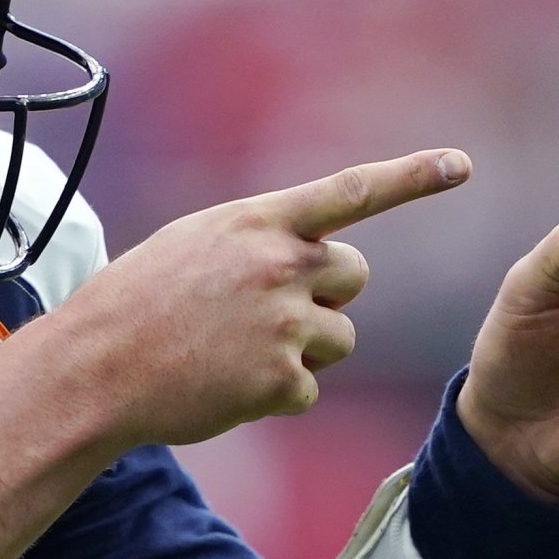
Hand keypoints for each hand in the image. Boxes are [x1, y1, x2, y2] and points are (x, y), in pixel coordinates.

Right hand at [50, 148, 474, 451]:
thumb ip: (260, 240)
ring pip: (340, 338)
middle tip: (269, 312)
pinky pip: (309, 390)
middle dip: (328, 296)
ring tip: (235, 352)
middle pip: (354, 276)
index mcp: (258, 222)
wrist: (95, 367)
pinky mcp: (279, 380)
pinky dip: (274, 395)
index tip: (462, 163)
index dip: (411, 176)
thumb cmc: (137, 302)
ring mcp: (283, 323)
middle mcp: (279, 265)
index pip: (351, 192)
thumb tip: (314, 259)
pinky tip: (226, 385)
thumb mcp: (195, 243)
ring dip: (304, 351)